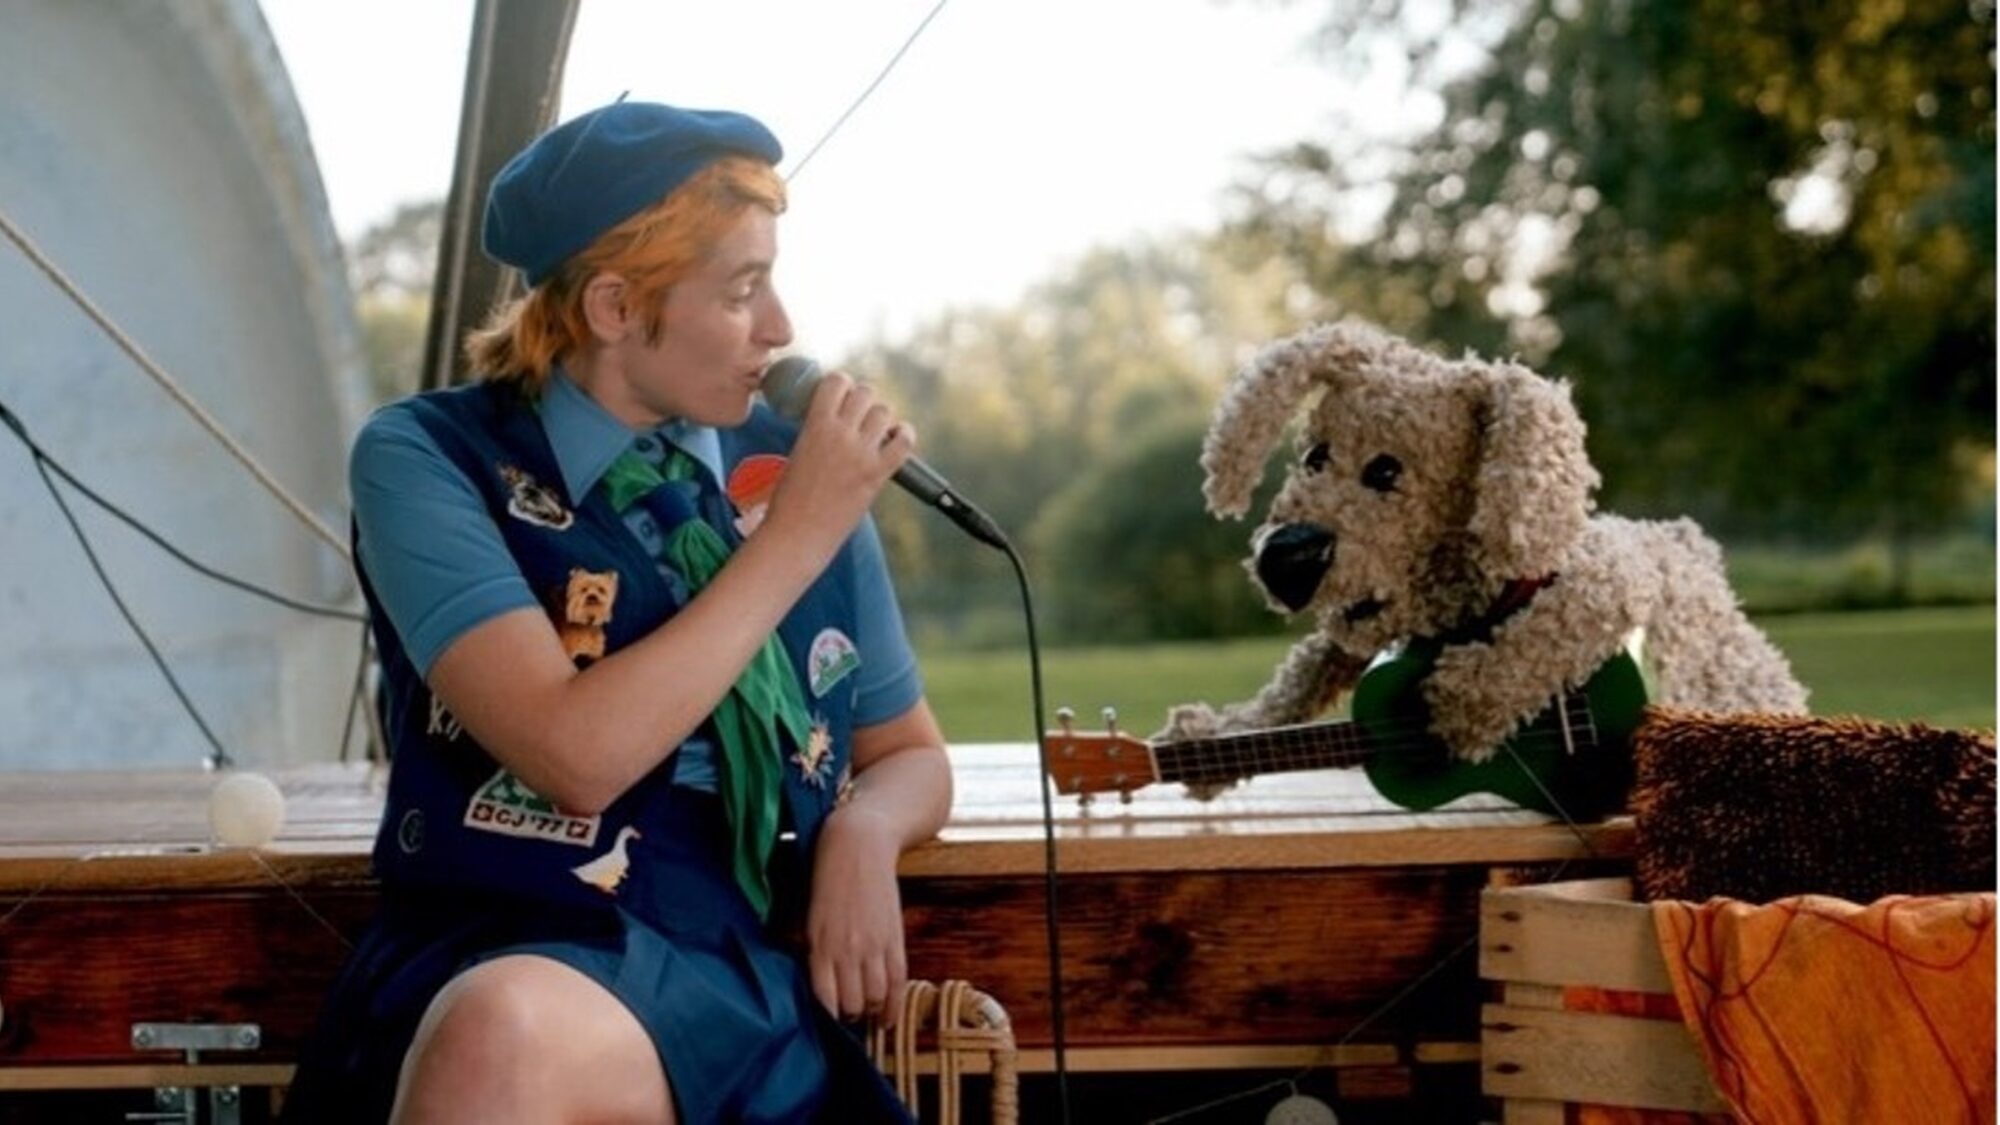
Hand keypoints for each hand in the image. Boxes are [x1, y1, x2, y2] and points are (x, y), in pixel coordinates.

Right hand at [764, 372, 916, 558]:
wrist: (797, 534)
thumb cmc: (790, 498)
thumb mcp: (797, 451)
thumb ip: (817, 429)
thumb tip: (835, 416)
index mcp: (815, 424)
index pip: (838, 381)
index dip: (842, 386)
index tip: (842, 398)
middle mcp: (840, 433)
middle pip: (866, 393)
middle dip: (864, 401)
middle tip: (859, 417)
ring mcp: (861, 453)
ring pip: (885, 412)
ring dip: (882, 418)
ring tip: (876, 431)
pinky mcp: (877, 474)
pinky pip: (904, 442)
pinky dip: (904, 435)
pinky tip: (898, 438)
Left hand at [804, 803, 908, 1025]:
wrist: (858, 845)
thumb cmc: (827, 878)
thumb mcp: (810, 916)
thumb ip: (814, 950)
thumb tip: (817, 984)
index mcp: (820, 945)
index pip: (824, 999)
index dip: (827, 1018)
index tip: (827, 1023)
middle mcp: (847, 949)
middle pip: (852, 1004)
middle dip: (850, 1016)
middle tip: (848, 1017)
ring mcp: (873, 945)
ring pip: (876, 997)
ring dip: (872, 1012)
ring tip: (867, 1015)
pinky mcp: (894, 938)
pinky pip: (898, 982)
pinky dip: (894, 1006)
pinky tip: (888, 1019)